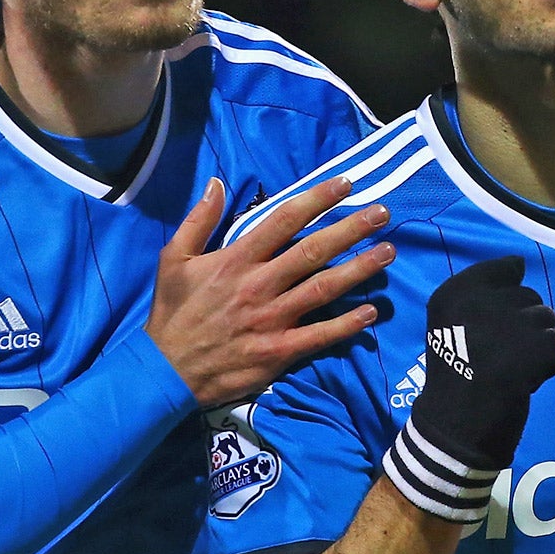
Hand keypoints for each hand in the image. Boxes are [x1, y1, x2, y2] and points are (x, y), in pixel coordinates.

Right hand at [150, 176, 394, 407]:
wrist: (165, 370)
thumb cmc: (172, 313)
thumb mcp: (173, 259)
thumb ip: (199, 220)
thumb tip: (218, 183)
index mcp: (236, 259)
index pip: (284, 220)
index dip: (317, 199)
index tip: (345, 184)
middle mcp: (259, 285)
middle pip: (313, 250)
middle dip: (351, 229)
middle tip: (382, 213)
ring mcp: (272, 319)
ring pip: (324, 288)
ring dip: (360, 270)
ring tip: (388, 253)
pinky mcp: (279, 351)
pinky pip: (320, 335)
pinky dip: (347, 324)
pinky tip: (372, 311)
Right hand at [383, 257, 554, 521]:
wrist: (454, 427)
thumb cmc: (457, 373)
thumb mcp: (453, 323)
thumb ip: (483, 290)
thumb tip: (520, 263)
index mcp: (454, 292)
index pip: (506, 269)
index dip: (508, 300)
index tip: (491, 328)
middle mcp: (478, 301)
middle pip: (529, 296)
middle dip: (525, 325)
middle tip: (500, 355)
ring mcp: (506, 325)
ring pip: (548, 319)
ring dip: (538, 345)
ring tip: (513, 368)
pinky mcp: (530, 349)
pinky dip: (549, 365)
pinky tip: (525, 380)